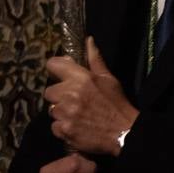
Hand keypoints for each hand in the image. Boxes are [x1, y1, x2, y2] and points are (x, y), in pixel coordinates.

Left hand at [45, 37, 137, 156]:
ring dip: (62, 112)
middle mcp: (69, 93)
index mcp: (81, 78)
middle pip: (49, 91)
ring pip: (52, 110)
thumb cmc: (116, 103)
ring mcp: (65, 113)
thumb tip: (88, 40)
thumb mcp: (109, 78)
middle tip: (75, 101)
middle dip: (60, 95)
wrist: (124, 132)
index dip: (56, 69)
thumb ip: (95, 60)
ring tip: (78, 115)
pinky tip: (76, 126)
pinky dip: (63, 127)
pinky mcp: (63, 129)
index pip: (53, 65)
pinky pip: (54, 126)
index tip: (62, 75)